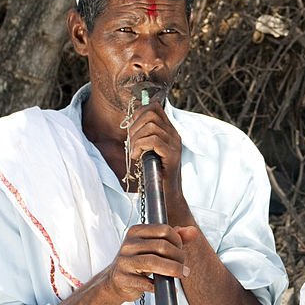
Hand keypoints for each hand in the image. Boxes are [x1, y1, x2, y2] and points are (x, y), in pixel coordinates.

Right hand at [101, 224, 199, 302]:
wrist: (116, 282)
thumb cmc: (140, 261)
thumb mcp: (155, 247)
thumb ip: (175, 238)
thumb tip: (193, 231)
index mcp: (136, 231)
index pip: (164, 230)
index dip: (178, 241)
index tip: (180, 250)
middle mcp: (128, 244)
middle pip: (162, 246)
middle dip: (178, 257)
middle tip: (184, 267)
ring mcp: (123, 261)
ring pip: (153, 262)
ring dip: (173, 269)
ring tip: (182, 274)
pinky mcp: (122, 278)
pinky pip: (145, 282)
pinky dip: (158, 286)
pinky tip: (165, 286)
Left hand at [127, 100, 192, 225]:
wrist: (167, 196)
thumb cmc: (154, 175)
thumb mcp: (147, 150)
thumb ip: (143, 136)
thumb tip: (129, 122)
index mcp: (169, 131)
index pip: (154, 108)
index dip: (138, 113)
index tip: (130, 129)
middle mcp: (174, 135)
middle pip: (151, 114)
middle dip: (135, 126)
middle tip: (132, 144)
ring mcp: (175, 144)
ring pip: (151, 127)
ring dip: (136, 139)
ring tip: (134, 153)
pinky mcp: (172, 155)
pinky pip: (153, 140)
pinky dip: (140, 147)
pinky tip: (137, 157)